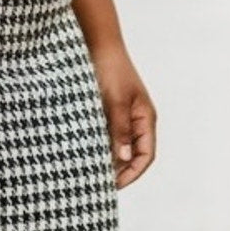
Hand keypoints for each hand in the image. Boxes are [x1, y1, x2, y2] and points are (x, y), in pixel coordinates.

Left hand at [90, 45, 156, 187]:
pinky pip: (107, 133)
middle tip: (97, 183)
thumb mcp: (115, 100)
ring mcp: (123, 115)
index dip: (132, 173)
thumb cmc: (110, 69)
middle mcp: (137, 120)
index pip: (145, 156)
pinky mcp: (108, 110)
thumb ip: (119, 128)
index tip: (113, 185)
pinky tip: (83, 151)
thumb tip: (123, 157)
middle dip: (119, 170)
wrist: (98, 44)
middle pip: (133, 154)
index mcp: (145, 118)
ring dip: (107, 158)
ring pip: (119, 145)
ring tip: (89, 171)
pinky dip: (99, 144)